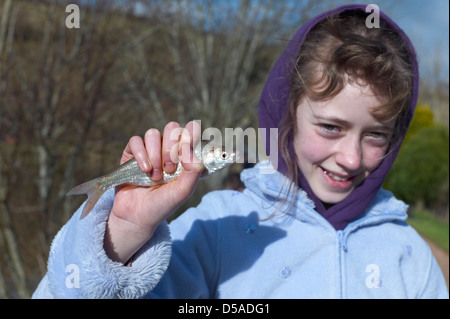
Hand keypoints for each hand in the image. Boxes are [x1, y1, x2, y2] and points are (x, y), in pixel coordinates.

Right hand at [104, 121, 202, 263]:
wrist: (138, 216)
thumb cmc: (163, 204)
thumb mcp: (183, 191)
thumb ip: (193, 171)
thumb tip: (190, 150)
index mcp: (184, 156)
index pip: (191, 132)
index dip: (191, 132)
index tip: (187, 146)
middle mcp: (168, 150)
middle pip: (172, 128)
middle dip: (171, 148)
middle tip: (169, 169)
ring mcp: (150, 150)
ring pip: (153, 133)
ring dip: (155, 154)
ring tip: (155, 175)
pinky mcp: (132, 153)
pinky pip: (136, 140)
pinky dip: (141, 154)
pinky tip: (144, 170)